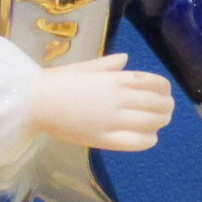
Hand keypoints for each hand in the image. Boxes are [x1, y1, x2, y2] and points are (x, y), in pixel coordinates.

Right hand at [30, 53, 172, 150]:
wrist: (35, 102)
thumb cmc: (58, 82)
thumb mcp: (86, 68)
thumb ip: (108, 65)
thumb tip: (125, 59)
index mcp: (116, 79)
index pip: (156, 83)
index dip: (165, 89)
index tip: (164, 93)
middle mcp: (120, 98)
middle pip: (158, 104)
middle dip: (166, 106)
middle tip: (166, 110)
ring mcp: (114, 120)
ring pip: (152, 122)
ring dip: (161, 122)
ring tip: (159, 122)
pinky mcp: (105, 139)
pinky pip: (137, 141)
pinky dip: (149, 139)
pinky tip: (150, 137)